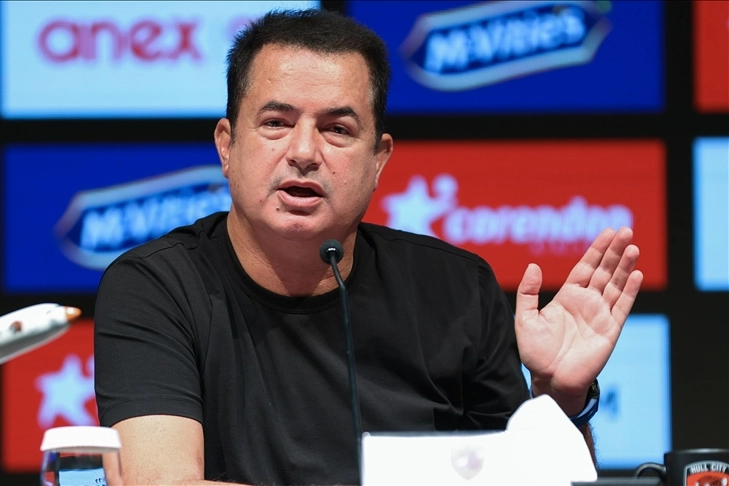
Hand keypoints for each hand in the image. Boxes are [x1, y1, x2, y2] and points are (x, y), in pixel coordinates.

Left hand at [515, 227, 642, 414]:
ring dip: (625, 266)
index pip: (586, 267)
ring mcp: (600, 316)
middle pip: (605, 271)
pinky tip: (636, 274)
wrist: (550, 380)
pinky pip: (622, 307)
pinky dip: (630, 291)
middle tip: (625, 230)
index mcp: (568, 297)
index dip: (596, 250)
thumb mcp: (525, 318)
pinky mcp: (609, 331)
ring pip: (616, 285)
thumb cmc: (536, 353)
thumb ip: (528, 292)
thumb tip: (533, 266)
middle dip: (615, 251)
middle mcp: (587, 303)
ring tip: (632, 247)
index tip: (607, 232)